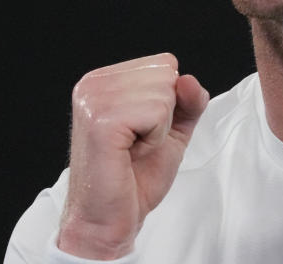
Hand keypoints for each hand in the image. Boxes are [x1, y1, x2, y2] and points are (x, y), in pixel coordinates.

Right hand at [56, 53, 208, 258]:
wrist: (109, 220)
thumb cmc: (135, 178)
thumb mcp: (172, 130)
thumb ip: (188, 101)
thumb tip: (188, 79)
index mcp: (104, 80)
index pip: (165, 63)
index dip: (168, 102)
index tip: (142, 130)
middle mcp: (93, 84)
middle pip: (166, 74)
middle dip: (164, 114)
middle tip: (137, 143)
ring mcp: (93, 100)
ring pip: (163, 93)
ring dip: (158, 128)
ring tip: (133, 149)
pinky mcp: (100, 121)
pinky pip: (156, 113)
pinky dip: (154, 138)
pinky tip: (131, 153)